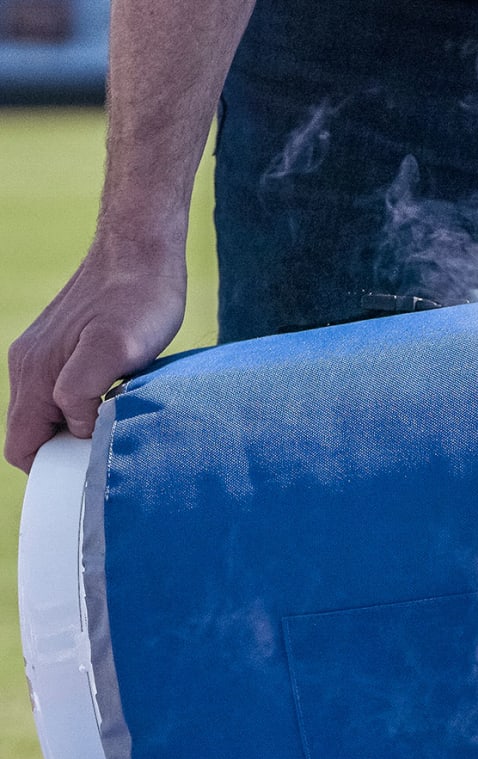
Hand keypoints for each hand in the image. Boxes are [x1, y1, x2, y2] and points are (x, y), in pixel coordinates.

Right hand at [6, 234, 186, 470]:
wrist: (141, 252)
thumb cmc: (136, 299)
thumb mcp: (115, 350)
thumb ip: (80, 392)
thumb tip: (74, 426)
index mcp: (33, 372)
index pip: (21, 445)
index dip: (50, 468)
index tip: (88, 473)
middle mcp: (29, 365)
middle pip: (34, 433)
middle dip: (66, 452)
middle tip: (112, 453)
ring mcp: (44, 355)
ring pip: (51, 414)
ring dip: (81, 428)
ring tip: (119, 426)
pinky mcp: (65, 347)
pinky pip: (66, 393)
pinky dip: (89, 408)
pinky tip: (121, 401)